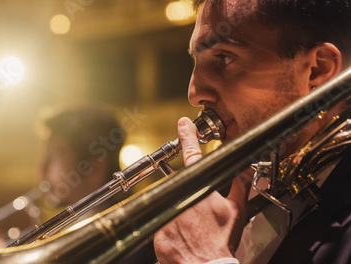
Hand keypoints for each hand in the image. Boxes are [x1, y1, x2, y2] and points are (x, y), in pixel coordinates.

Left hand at [154, 117, 250, 263]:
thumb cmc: (221, 241)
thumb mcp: (237, 211)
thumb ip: (240, 185)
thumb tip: (244, 170)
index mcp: (200, 188)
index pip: (193, 155)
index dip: (188, 137)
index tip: (183, 124)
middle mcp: (180, 196)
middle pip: (182, 187)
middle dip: (191, 201)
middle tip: (200, 220)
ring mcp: (167, 212)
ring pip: (173, 206)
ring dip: (182, 217)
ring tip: (193, 232)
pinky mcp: (157, 229)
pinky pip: (163, 224)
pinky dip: (172, 231)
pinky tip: (184, 239)